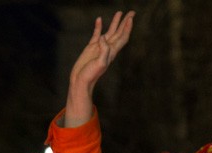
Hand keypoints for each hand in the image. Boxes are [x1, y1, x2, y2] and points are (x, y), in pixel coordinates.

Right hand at [64, 11, 134, 126]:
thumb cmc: (90, 75)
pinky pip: (96, 34)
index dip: (127, 28)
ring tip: (119, 13)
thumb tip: (103, 37)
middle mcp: (107, 48)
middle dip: (125, 22)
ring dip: (115, 22)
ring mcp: (99, 47)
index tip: (131, 18)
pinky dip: (98, 26)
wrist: (80, 80)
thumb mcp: (100, 64)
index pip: (123, 37)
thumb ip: (104, 50)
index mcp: (112, 52)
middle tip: (131, 12)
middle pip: (119, 32)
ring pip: (110, 31)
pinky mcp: (91, 47)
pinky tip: (99, 19)